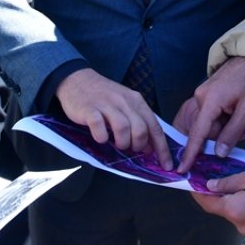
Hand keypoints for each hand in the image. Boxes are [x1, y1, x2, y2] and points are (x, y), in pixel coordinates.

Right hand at [54, 68, 172, 169]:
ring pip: (123, 128)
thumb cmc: (104, 96)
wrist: (77, 79)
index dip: (162, 148)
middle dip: (138, 145)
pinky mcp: (89, 109)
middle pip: (140, 129)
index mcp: (136, 101)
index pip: (155, 127)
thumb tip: (149, 147)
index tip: (167, 166)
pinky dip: (101, 136)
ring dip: (122, 142)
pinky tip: (101, 138)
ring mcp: (106, 104)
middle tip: (130, 149)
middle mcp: (124, 101)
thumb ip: (138, 122)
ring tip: (117, 144)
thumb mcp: (125, 104)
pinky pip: (98, 125)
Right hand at [175, 57, 244, 173]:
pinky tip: (240, 114)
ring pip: (211, 123)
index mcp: (209, 101)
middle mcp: (200, 97)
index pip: (197, 132)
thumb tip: (218, 154)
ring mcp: (201, 95)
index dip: (190, 153)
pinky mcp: (205, 95)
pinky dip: (226, 119)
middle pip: (207, 129)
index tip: (182, 169)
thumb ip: (232, 133)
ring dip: (229, 126)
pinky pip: (212, 115)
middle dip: (227, 133)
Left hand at [191, 165, 244, 235]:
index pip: (208, 203)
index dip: (198, 193)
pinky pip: (244, 217)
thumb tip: (210, 186)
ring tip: (231, 184)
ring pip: (233, 213)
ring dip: (230, 201)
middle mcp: (240, 224)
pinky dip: (241, 206)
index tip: (192, 183)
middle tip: (211, 179)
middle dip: (215, 196)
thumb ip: (227, 183)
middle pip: (220, 209)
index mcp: (235, 210)